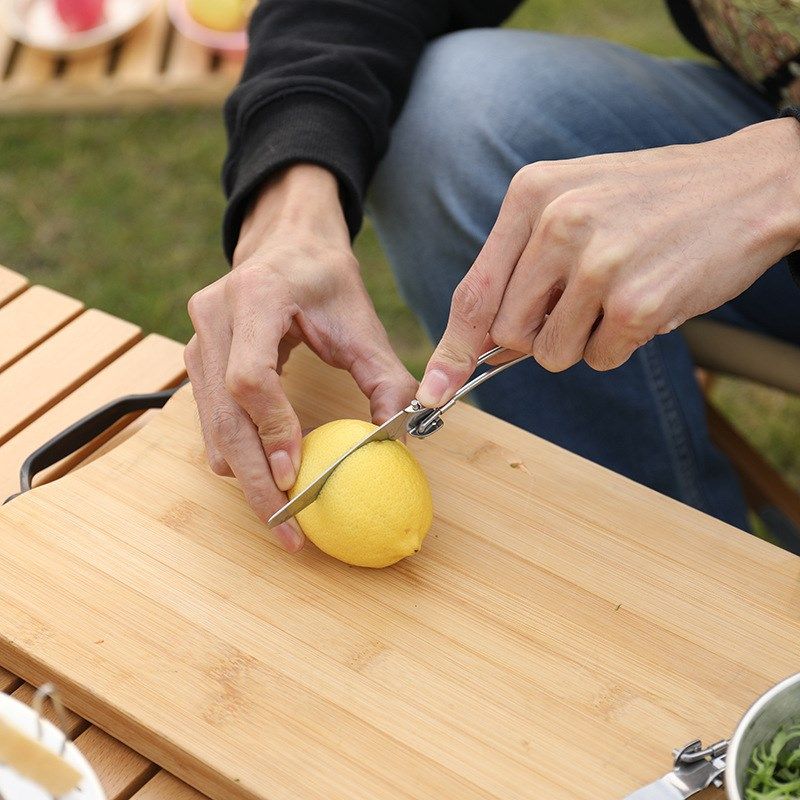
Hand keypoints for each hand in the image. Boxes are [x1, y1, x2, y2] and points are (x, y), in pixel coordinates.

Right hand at [185, 164, 416, 550]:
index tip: (295, 474)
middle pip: (224, 415)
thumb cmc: (326, 280)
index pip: (250, 377)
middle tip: (287, 526)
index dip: (271, 429)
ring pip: (211, 426)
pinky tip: (269, 477)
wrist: (287, 244)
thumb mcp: (363, 321)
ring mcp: (197, 340)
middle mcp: (214, 318)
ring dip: (245, 474)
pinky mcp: (196, 361)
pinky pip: (210, 421)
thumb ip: (387, 377)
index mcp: (256, 297)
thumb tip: (401, 438)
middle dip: (255, 478)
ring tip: (282, 514)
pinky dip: (238, 454)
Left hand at [417, 118, 799, 407]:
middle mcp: (556, 223)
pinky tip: (648, 301)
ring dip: (581, 342)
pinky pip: (600, 359)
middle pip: (507, 334)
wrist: (748, 184)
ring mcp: (597, 262)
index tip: (434, 389)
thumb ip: (523, 270)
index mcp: (530, 195)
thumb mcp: (574, 205)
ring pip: (550, 354)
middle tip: (579, 308)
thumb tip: (482, 347)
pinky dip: (620, 345)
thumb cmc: (652, 202)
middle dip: (537, 338)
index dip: (451, 349)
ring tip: (618, 296)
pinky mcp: (636, 301)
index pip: (473, 292)